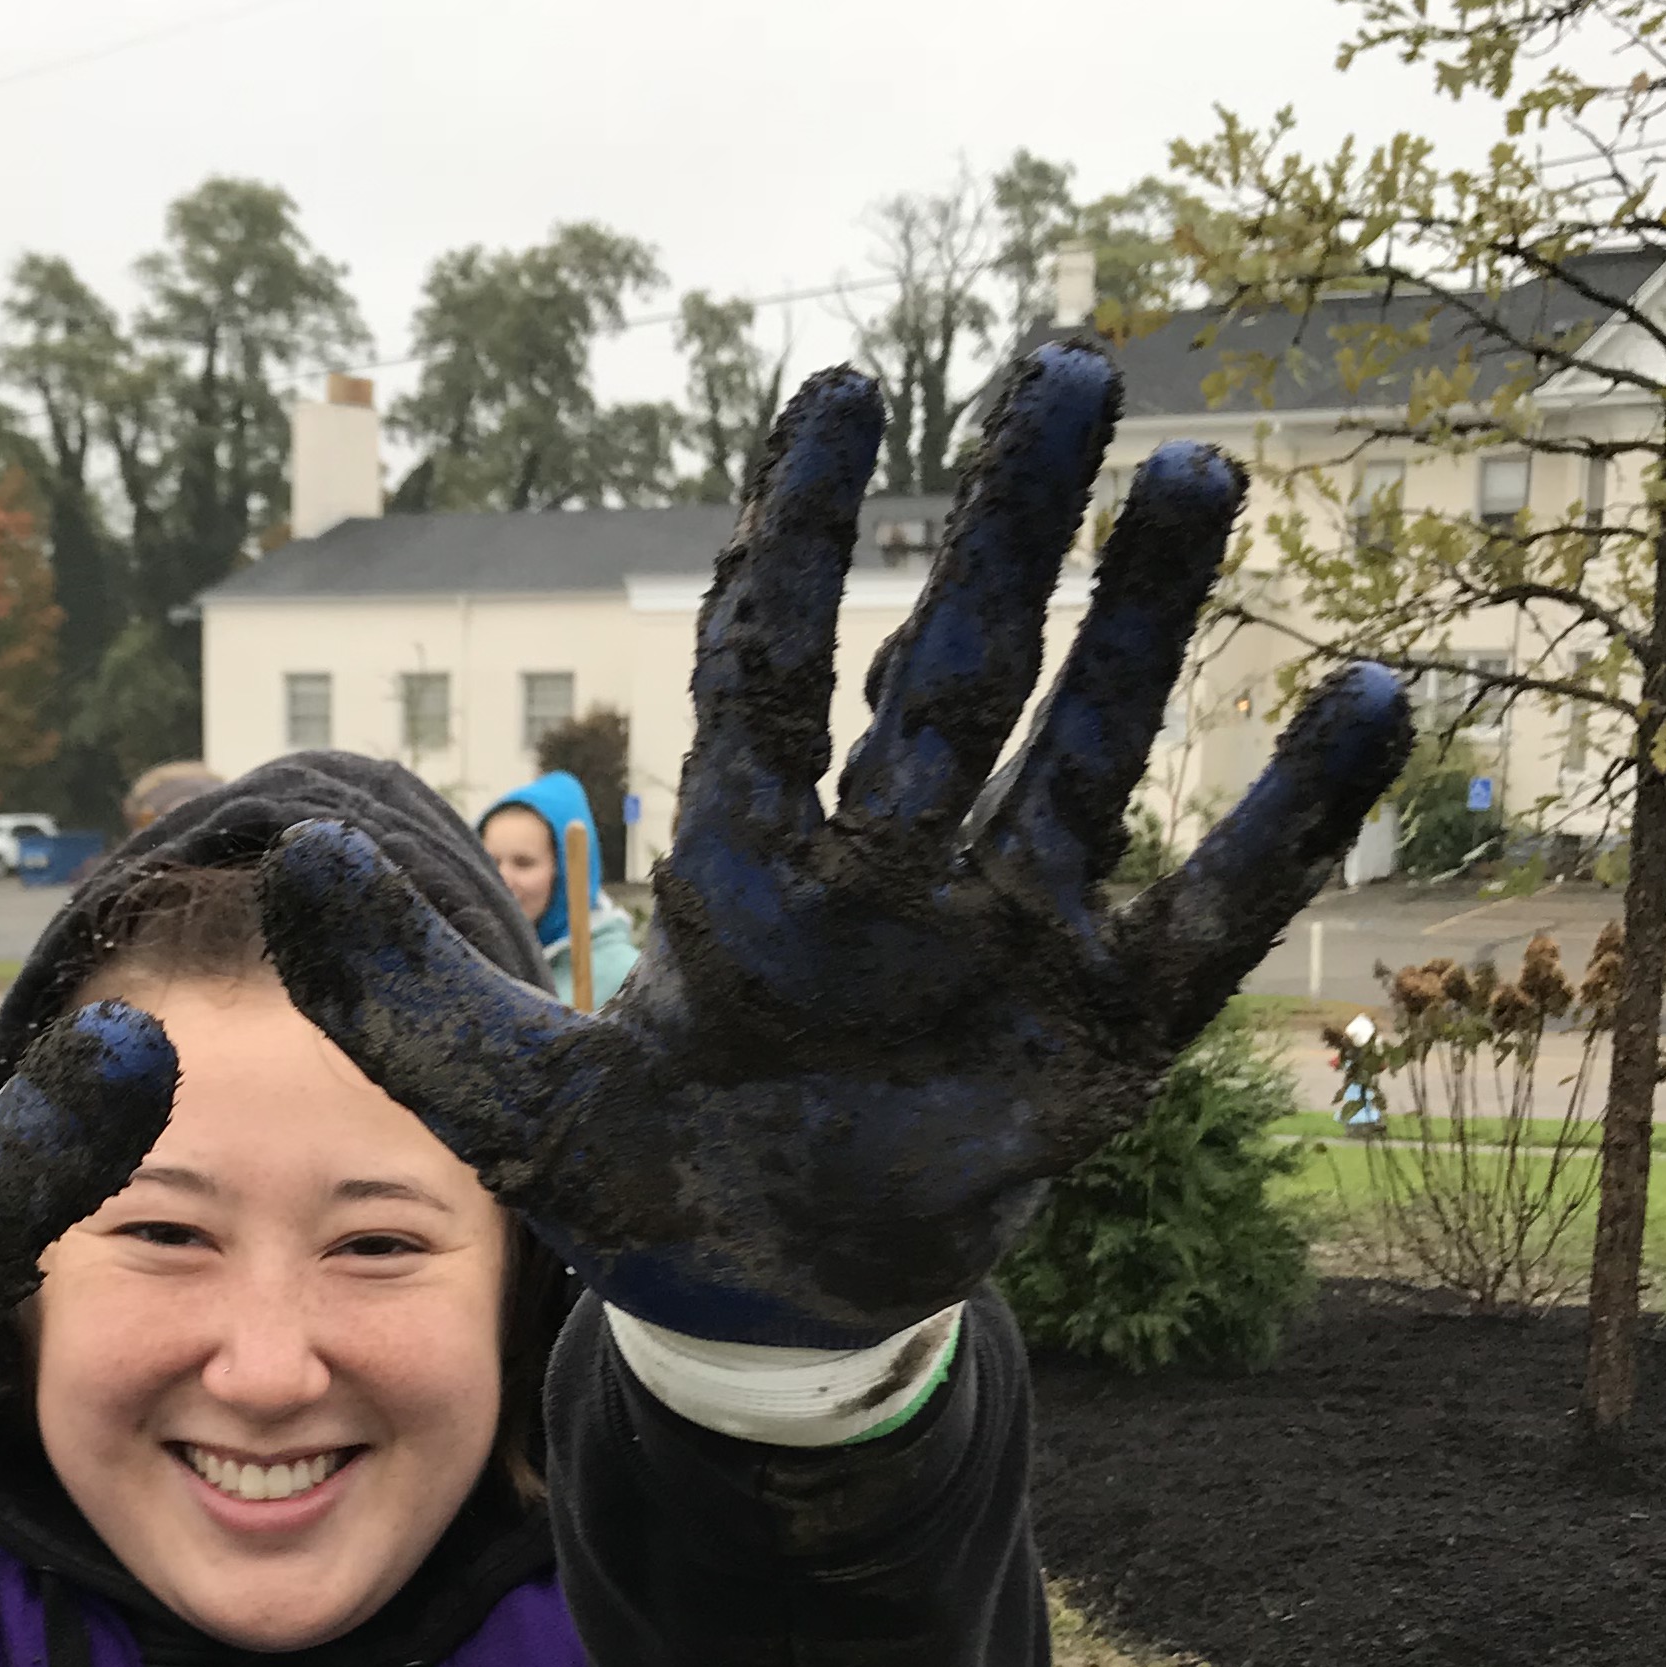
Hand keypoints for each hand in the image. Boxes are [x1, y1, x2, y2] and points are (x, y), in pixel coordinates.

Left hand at [261, 344, 1407, 1341]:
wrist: (768, 1304)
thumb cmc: (647, 1179)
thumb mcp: (504, 1099)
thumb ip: (399, 991)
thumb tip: (298, 860)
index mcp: (756, 866)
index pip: (777, 661)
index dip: (799, 532)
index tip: (834, 385)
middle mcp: (896, 870)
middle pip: (960, 667)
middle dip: (1007, 524)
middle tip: (1064, 362)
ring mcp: (1011, 941)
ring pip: (1091, 751)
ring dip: (1144, 622)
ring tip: (1198, 475)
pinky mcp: (1106, 1033)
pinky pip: (1215, 912)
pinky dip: (1289, 820)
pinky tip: (1367, 700)